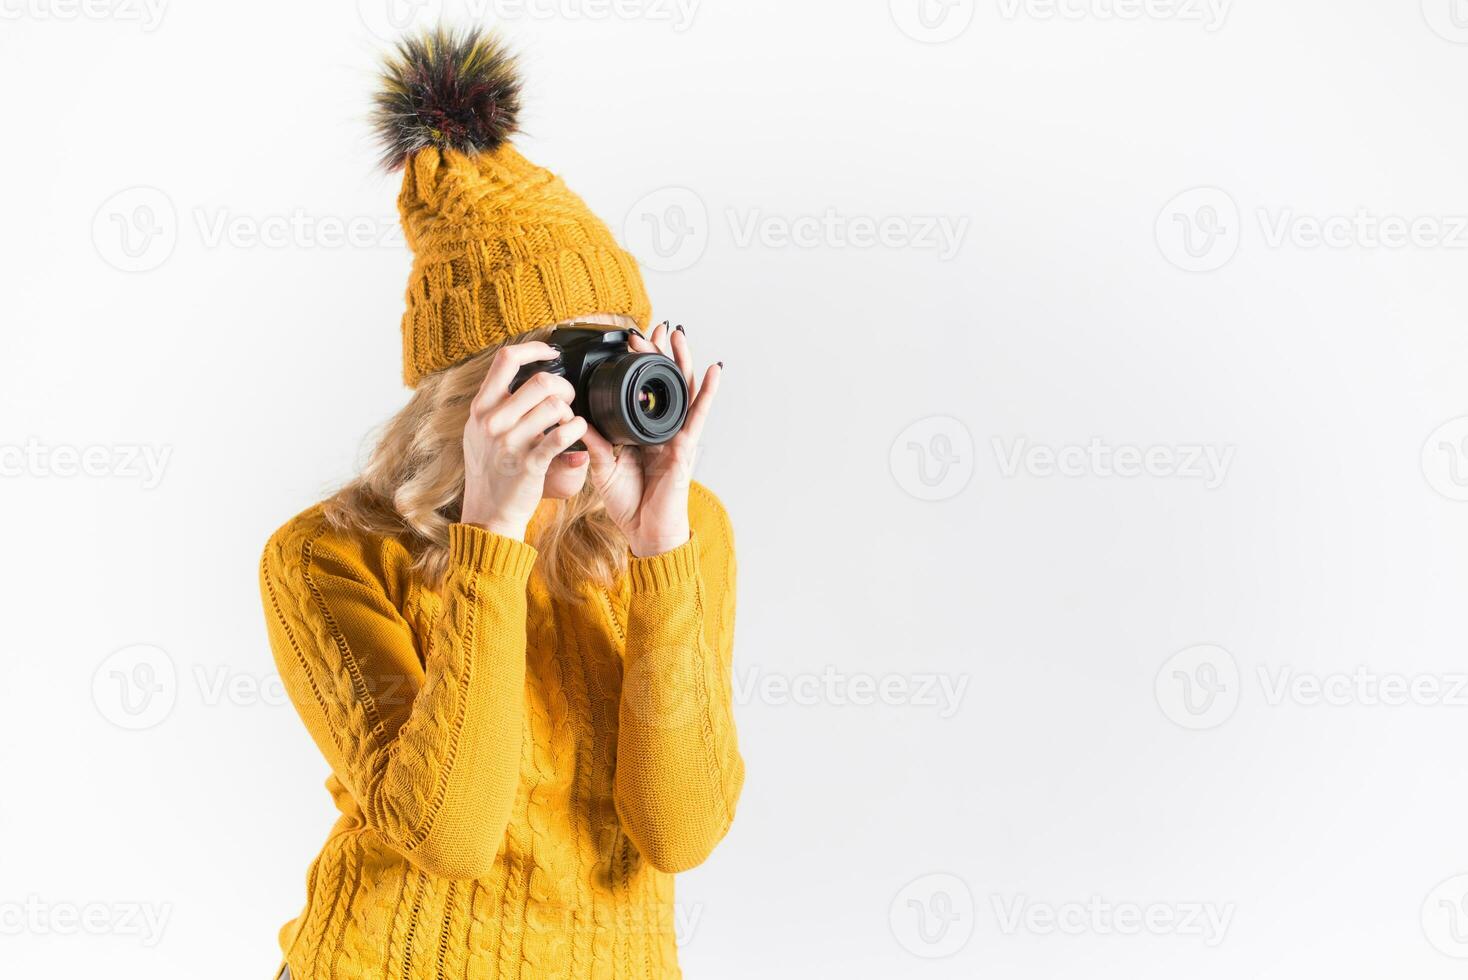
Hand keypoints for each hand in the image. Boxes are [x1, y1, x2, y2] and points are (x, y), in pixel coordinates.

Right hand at [460, 341, 587, 540]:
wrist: (488, 512)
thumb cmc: (489, 469)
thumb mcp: (478, 431)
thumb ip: (495, 403)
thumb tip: (521, 372)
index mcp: (481, 408)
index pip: (505, 359)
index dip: (533, 348)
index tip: (551, 352)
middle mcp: (492, 422)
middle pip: (540, 381)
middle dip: (564, 386)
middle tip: (568, 398)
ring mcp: (509, 443)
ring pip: (555, 406)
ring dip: (570, 411)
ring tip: (568, 421)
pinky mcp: (529, 464)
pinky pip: (561, 436)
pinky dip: (576, 429)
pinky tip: (577, 431)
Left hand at [582, 323, 721, 557]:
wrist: (646, 532)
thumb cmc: (630, 504)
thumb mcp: (603, 467)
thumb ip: (592, 442)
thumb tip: (573, 418)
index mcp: (642, 432)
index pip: (642, 390)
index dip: (639, 365)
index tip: (630, 341)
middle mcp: (661, 430)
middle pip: (664, 383)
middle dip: (660, 354)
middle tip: (653, 328)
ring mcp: (676, 437)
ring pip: (682, 391)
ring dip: (682, 362)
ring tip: (679, 335)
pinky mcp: (685, 448)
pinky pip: (697, 415)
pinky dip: (707, 392)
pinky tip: (713, 371)